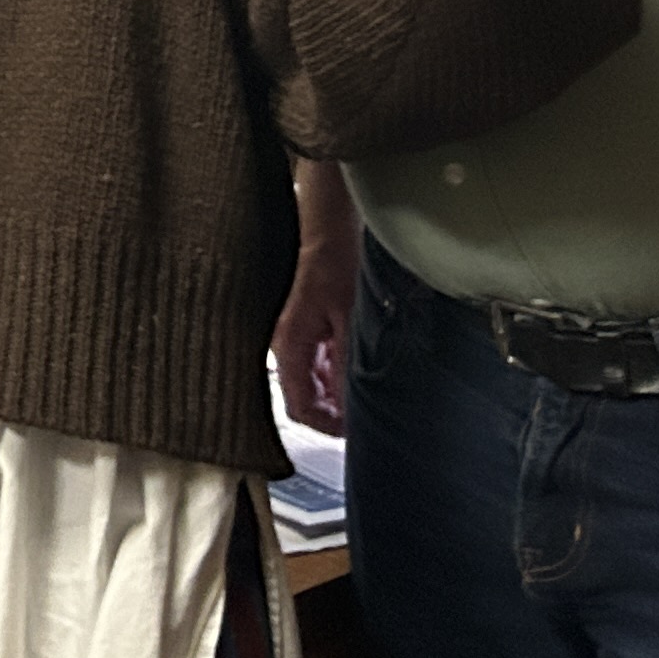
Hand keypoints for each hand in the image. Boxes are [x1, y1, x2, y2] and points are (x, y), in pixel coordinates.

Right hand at [274, 162, 357, 434]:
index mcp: (290, 346)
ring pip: (315, 384)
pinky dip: (340, 373)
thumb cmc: (336, 262)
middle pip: (306, 399)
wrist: (331, 228)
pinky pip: (321, 365)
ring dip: (340, 393)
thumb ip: (346, 366)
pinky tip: (361, 366)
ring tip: (370, 390)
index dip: (329, 425)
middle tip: (367, 414)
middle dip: (336, 412)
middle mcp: (288, 346)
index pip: (299, 407)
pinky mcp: (309, 329)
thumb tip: (352, 408)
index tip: (357, 430)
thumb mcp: (348, 320)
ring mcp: (298, 338)